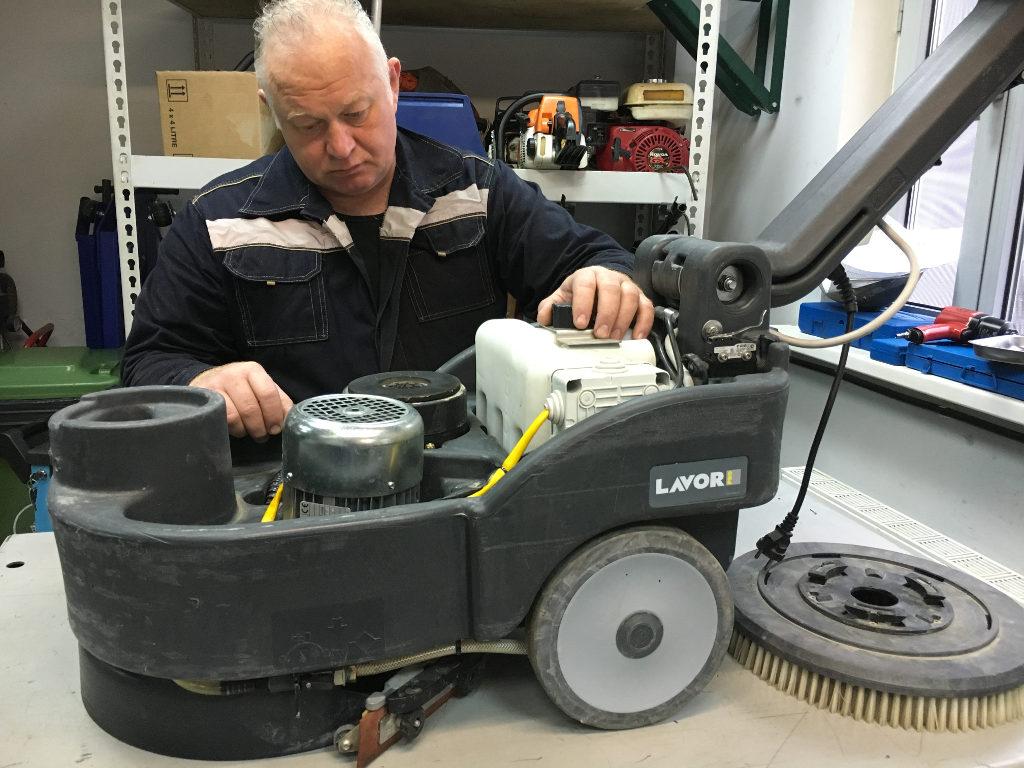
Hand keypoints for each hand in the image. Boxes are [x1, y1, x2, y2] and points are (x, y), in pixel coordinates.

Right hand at [189, 362, 293, 439]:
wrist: (207, 380)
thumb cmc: (240, 388)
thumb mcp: (260, 387)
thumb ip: (278, 400)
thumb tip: (290, 418)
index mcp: (253, 370)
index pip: (268, 393)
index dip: (274, 414)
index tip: (276, 428)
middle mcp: (235, 374)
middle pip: (252, 407)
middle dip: (261, 427)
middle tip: (264, 435)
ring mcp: (217, 385)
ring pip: (237, 415)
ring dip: (247, 429)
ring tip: (251, 432)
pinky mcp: (206, 398)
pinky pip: (223, 419)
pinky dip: (234, 429)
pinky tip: (238, 429)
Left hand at [537, 266, 654, 339]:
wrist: (598, 284)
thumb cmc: (581, 293)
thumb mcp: (562, 297)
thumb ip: (550, 307)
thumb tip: (545, 317)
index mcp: (587, 275)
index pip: (586, 284)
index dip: (583, 303)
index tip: (580, 323)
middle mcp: (608, 277)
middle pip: (611, 289)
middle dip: (606, 313)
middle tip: (600, 334)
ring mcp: (626, 285)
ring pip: (630, 295)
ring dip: (624, 318)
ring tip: (614, 337)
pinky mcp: (640, 296)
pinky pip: (646, 306)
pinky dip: (644, 322)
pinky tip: (636, 336)